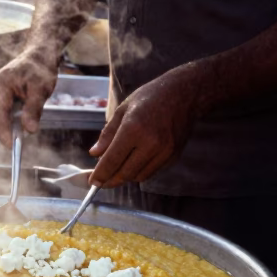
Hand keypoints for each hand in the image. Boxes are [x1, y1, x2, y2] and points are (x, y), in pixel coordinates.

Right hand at [0, 51, 57, 146]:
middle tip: (15, 146)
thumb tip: (29, 130)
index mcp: (2, 83)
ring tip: (17, 136)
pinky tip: (15, 124)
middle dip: (3, 131)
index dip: (4, 131)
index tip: (11, 146)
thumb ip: (34, 110)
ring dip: (4, 125)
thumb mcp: (41, 90)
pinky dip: (5, 119)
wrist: (39, 55)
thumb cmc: (40, 70)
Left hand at [88, 67, 199, 186]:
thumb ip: (108, 134)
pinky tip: (134, 163)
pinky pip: (152, 171)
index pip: (112, 160)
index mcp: (133, 128)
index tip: (93, 182)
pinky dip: (141, 171)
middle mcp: (150, 143)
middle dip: (111, 180)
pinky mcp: (173, 156)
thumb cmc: (150, 97)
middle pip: (125, 173)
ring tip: (117, 170)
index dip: (100, 174)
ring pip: (139, 176)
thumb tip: (94, 154)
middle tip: (102, 181)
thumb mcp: (123, 109)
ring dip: (126, 176)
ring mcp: (164, 151)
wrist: (184, 94)